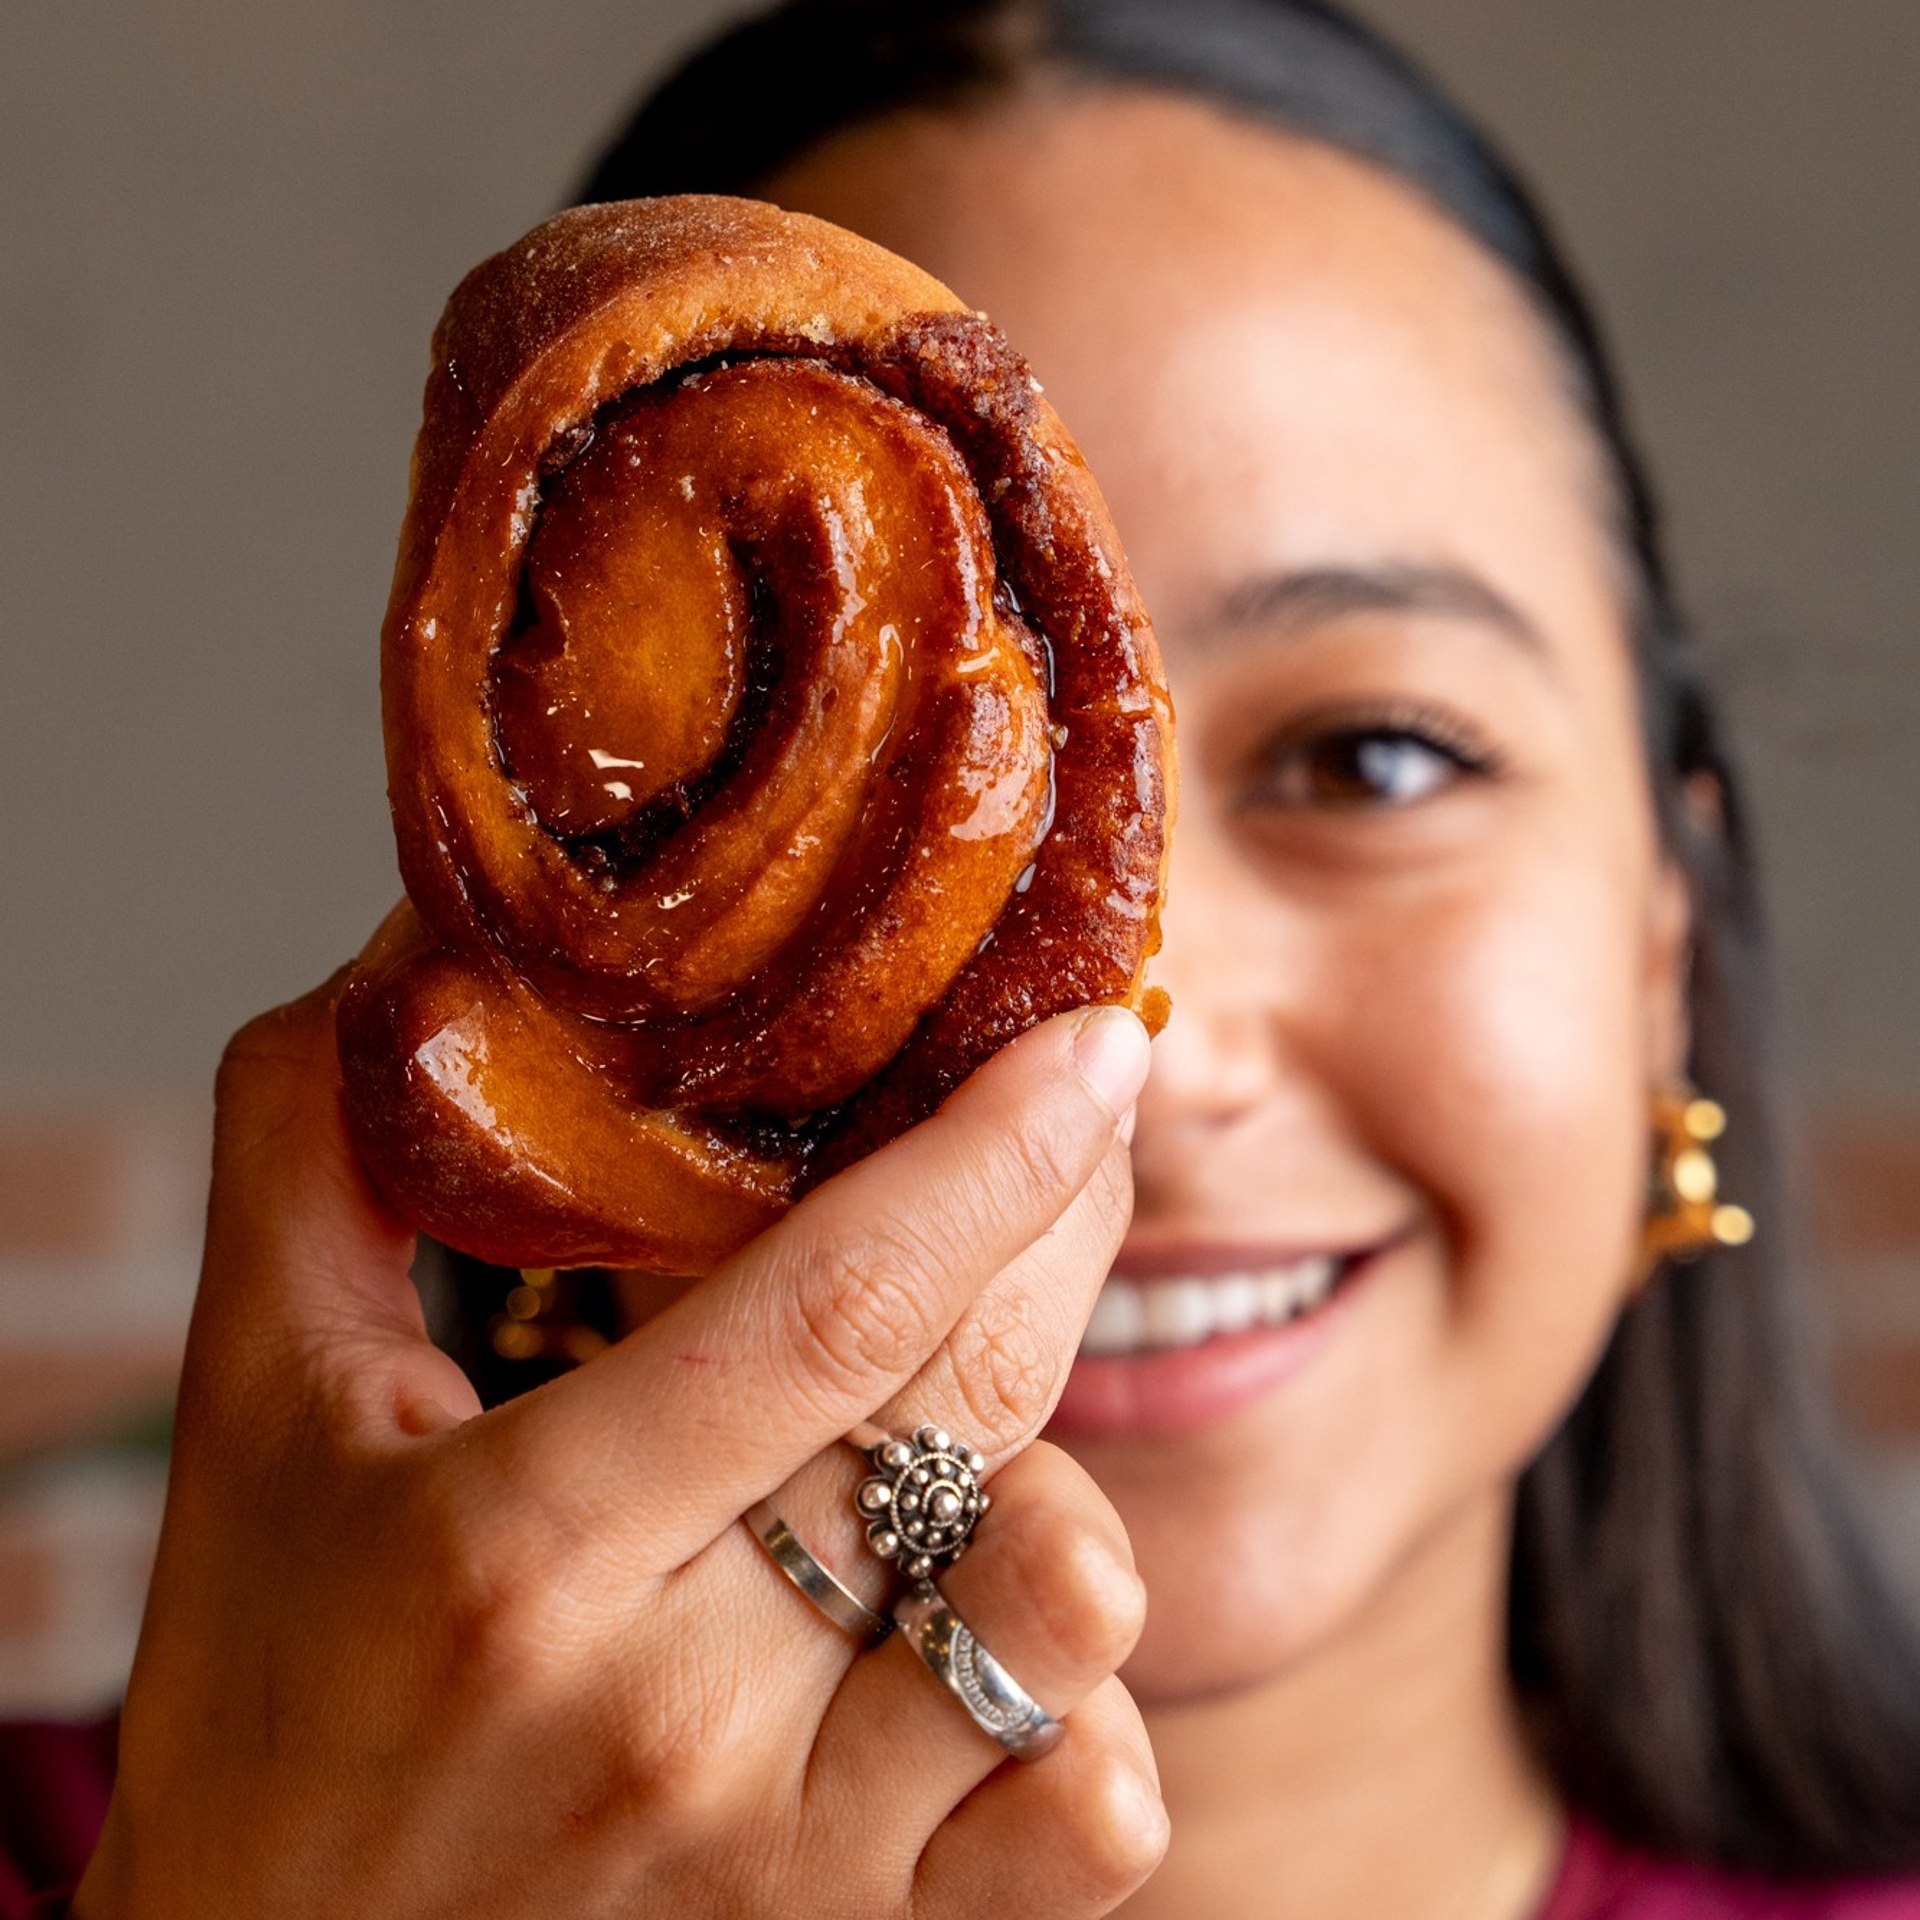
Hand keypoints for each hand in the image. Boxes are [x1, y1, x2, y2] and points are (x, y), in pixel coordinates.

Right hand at [75, 977, 1165, 1918]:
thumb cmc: (267, 1711)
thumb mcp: (254, 1419)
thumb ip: (314, 1165)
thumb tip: (402, 967)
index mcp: (529, 1544)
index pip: (833, 1305)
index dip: (991, 1152)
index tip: (1090, 1043)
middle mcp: (679, 1706)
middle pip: (973, 1409)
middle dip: (1067, 1235)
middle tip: (1073, 1140)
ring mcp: (791, 1850)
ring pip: (1065, 1604)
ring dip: (1059, 1487)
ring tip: (963, 1452)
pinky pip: (1091, 1807)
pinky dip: (1078, 1703)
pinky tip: (978, 1648)